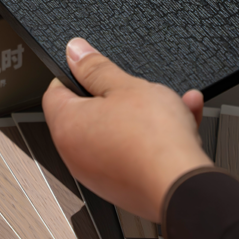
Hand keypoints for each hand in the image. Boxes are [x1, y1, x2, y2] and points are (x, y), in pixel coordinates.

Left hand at [42, 38, 211, 222]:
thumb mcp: (126, 87)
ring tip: (170, 103)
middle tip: (136, 88)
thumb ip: (96, 67)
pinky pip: (133, 153)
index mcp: (67, 127)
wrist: (183, 187)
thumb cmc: (153, 140)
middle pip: (89, 114)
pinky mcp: (123, 187)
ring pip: (118, 133)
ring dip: (143, 115)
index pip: (55, 92)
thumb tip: (75, 51)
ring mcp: (99, 174)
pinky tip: (181, 123)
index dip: (75, 74)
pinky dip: (152, 138)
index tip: (93, 67)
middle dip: (117, 96)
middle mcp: (76, 155)